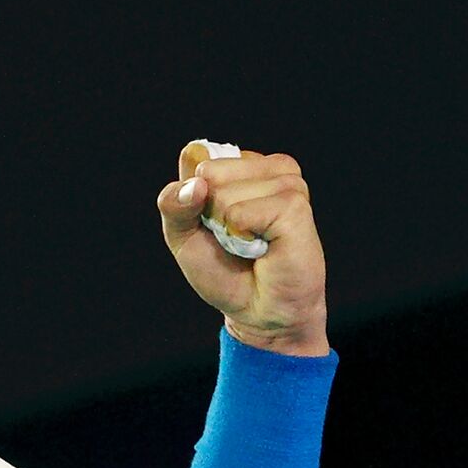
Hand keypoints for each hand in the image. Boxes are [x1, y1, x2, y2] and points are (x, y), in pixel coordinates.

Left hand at [156, 145, 328, 355]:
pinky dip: (241, 236)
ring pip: (225, 193)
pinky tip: (263, 247)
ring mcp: (286, 183)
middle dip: (209, 214)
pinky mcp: (295, 206)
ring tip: (250, 244)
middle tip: (234, 237)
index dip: (189, 198)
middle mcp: (266, 167)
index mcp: (240, 166)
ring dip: (227, 229)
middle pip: (208, 172)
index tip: (208, 223)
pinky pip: (243, 213)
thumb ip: (173, 205)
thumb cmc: (223, 272)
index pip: (195, 156)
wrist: (256, 311)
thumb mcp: (182, 236)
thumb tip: (196, 184)